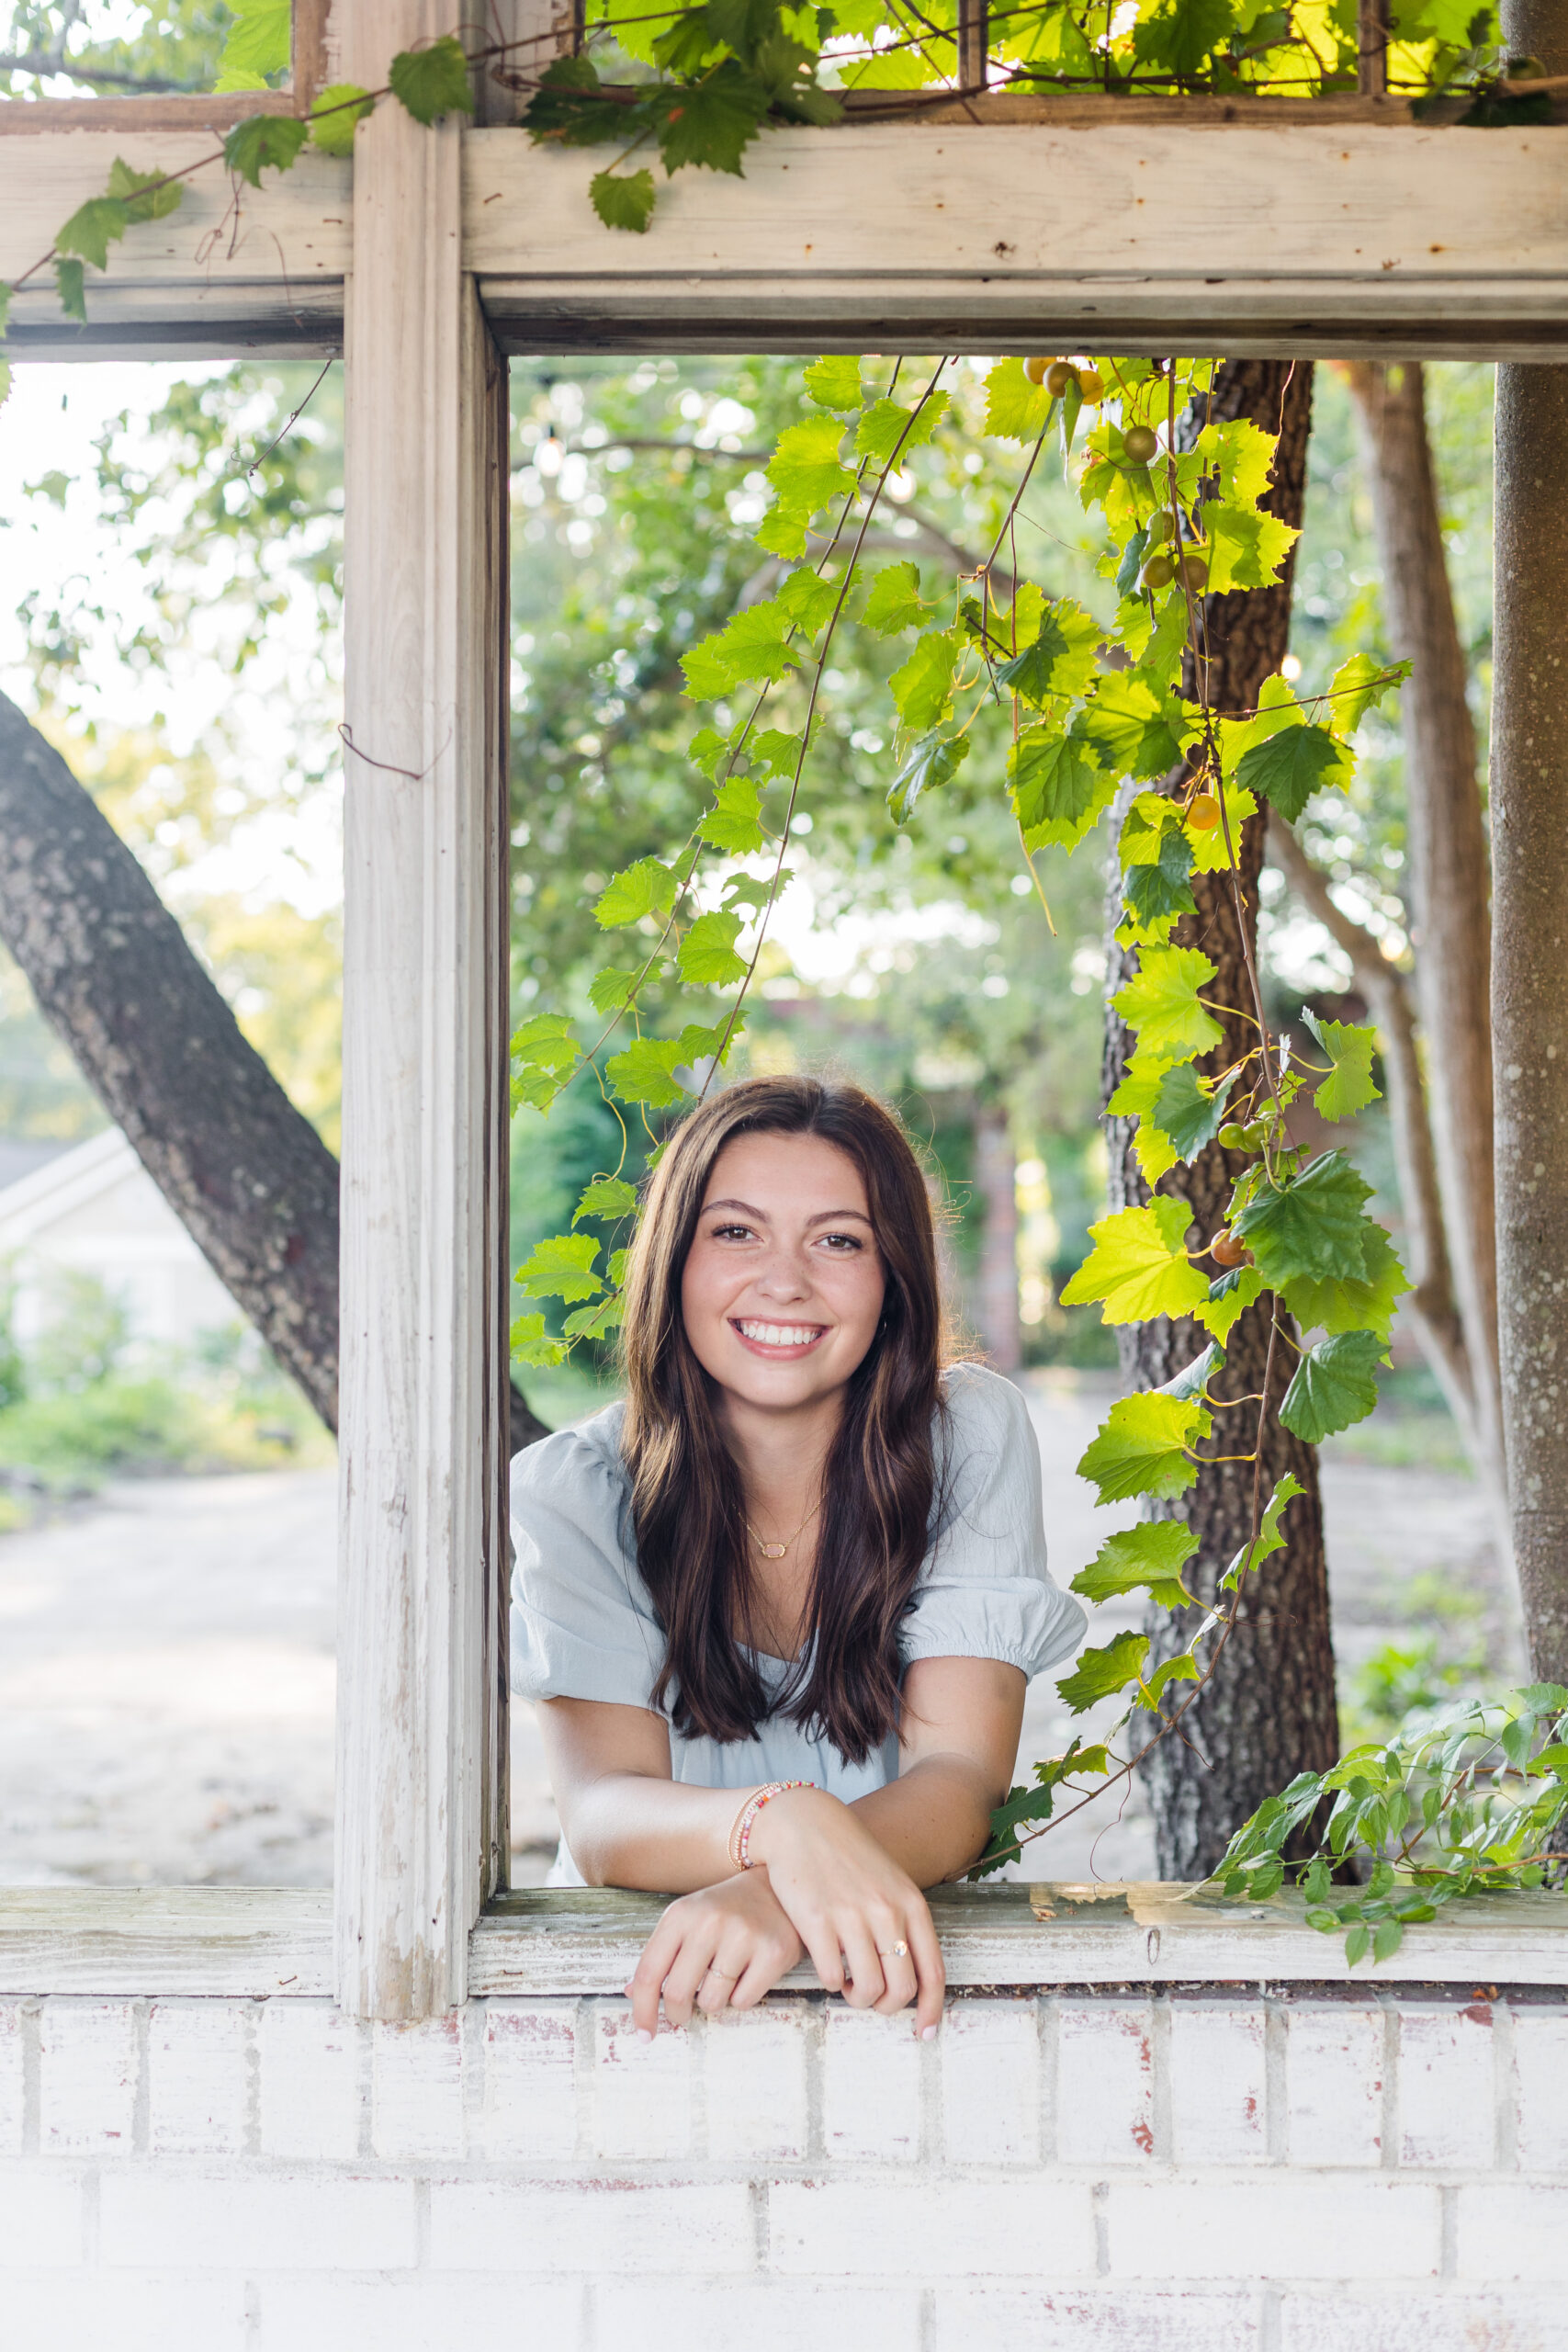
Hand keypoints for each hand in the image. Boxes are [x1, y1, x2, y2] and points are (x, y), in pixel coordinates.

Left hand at [627, 1868, 803, 2034]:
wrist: (780, 1887)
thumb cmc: (726, 1910)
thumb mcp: (688, 1921)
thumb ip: (661, 1955)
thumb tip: (632, 1993)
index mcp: (681, 1914)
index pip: (649, 1972)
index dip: (642, 2010)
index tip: (644, 2035)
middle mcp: (710, 1922)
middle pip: (678, 1994)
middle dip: (677, 2015)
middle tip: (683, 2015)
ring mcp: (743, 1936)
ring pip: (712, 2002)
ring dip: (714, 2001)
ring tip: (725, 1977)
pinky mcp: (773, 1952)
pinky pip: (743, 2001)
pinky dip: (742, 1997)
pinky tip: (749, 1973)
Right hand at [746, 1786, 944, 2035]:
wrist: (805, 1824)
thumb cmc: (849, 1857)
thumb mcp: (890, 1882)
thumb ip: (904, 1922)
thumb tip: (913, 1977)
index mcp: (911, 1903)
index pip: (932, 1972)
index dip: (931, 2010)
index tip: (924, 2033)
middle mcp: (886, 1911)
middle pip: (900, 1989)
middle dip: (886, 2007)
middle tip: (872, 2001)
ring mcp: (851, 1916)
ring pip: (866, 1988)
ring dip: (857, 1998)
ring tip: (848, 1986)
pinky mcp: (817, 1921)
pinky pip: (831, 1975)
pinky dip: (831, 1983)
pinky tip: (828, 1969)